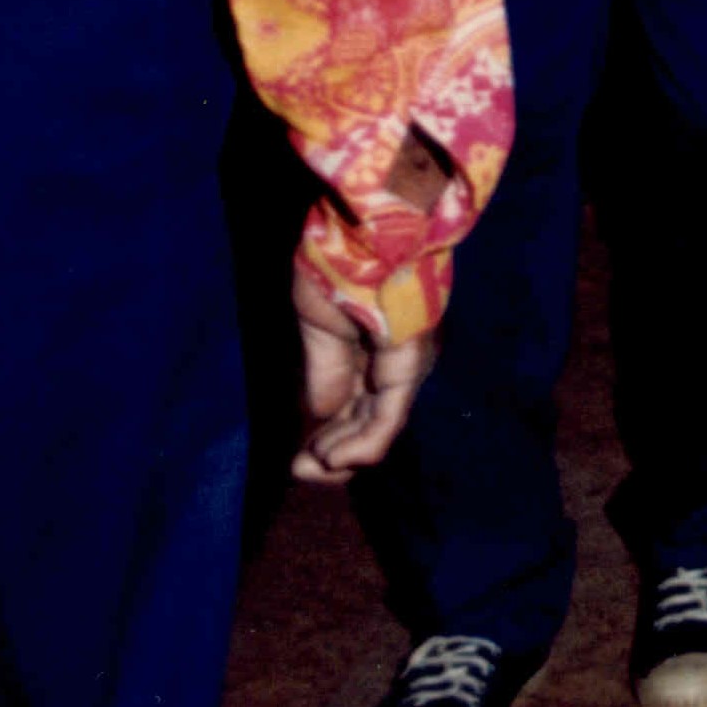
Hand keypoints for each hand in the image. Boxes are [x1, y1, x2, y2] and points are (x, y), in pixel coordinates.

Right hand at [290, 279, 437, 482]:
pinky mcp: (409, 363)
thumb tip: (322, 417)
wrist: (361, 235)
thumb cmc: (336, 267)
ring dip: (344, 456)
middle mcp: (390, 359)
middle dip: (332, 455)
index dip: (326, 436)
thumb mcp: (318, 328)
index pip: (353, 405)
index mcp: (368, 346)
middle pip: (367, 422)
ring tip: (311, 467)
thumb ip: (324, 375)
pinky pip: (389, 416)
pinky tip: (331, 458)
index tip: (297, 462)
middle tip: (299, 472)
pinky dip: (362, 445)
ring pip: (379, 426)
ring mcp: (403, 363)